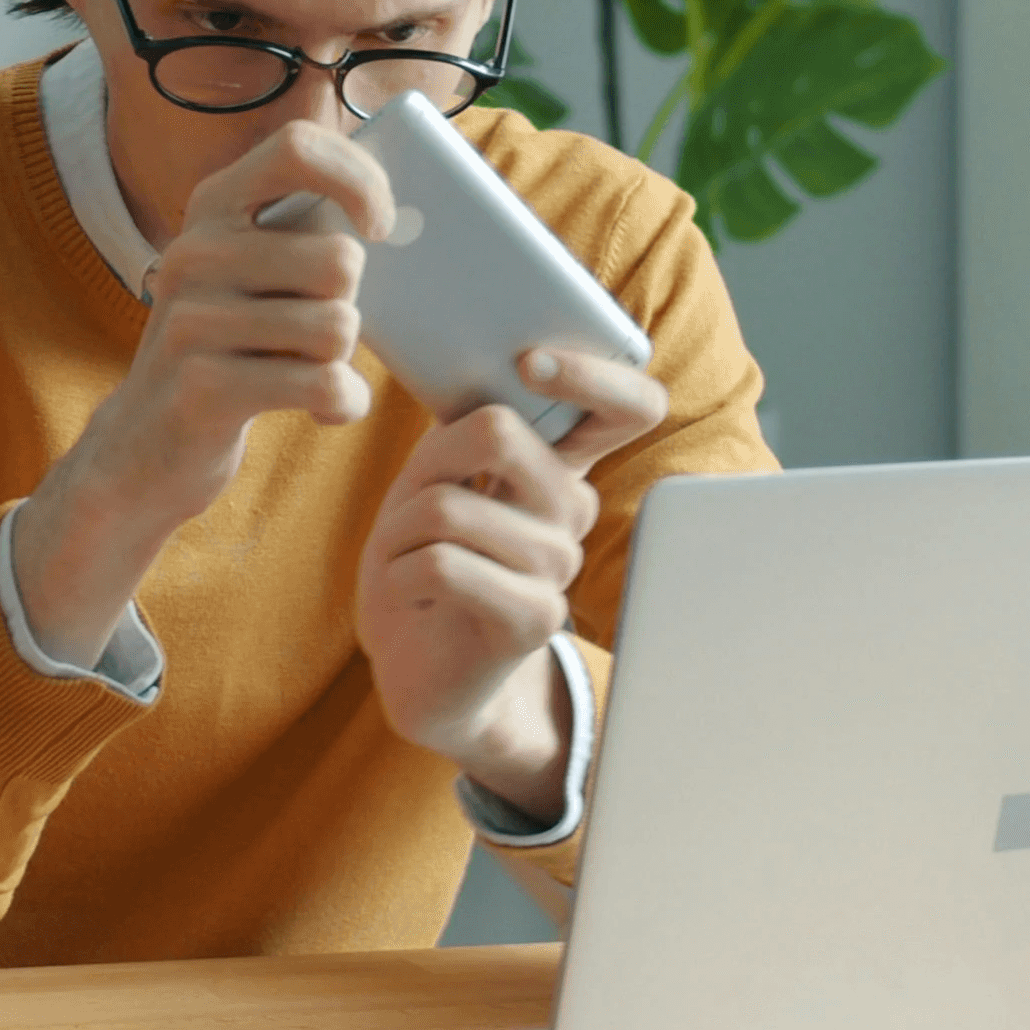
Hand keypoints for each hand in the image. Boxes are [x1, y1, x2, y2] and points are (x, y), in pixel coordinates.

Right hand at [17, 122, 395, 665]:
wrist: (146, 445)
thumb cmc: (233, 348)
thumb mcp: (253, 275)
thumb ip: (309, 235)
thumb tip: (411, 219)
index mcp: (213, 206)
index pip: (298, 148)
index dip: (359, 178)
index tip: (381, 226)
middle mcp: (194, 252)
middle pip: (340, 260)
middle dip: (350, 307)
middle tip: (315, 332)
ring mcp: (191, 320)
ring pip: (338, 327)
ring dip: (342, 360)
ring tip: (306, 369)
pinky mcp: (203, 387)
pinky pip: (323, 384)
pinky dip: (341, 403)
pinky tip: (322, 408)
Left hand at [355, 348, 667, 816]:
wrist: (417, 667)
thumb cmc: (420, 560)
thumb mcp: (429, 478)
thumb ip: (463, 431)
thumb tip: (489, 392)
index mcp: (558, 466)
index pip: (631, 403)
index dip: (592, 374)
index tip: (532, 362)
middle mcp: (574, 509)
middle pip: (500, 432)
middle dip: (421, 468)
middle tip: (408, 513)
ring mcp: (561, 565)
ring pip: (451, 505)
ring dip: (398, 531)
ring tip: (405, 560)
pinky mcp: (535, 618)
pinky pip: (444, 562)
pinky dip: (399, 574)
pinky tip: (412, 593)